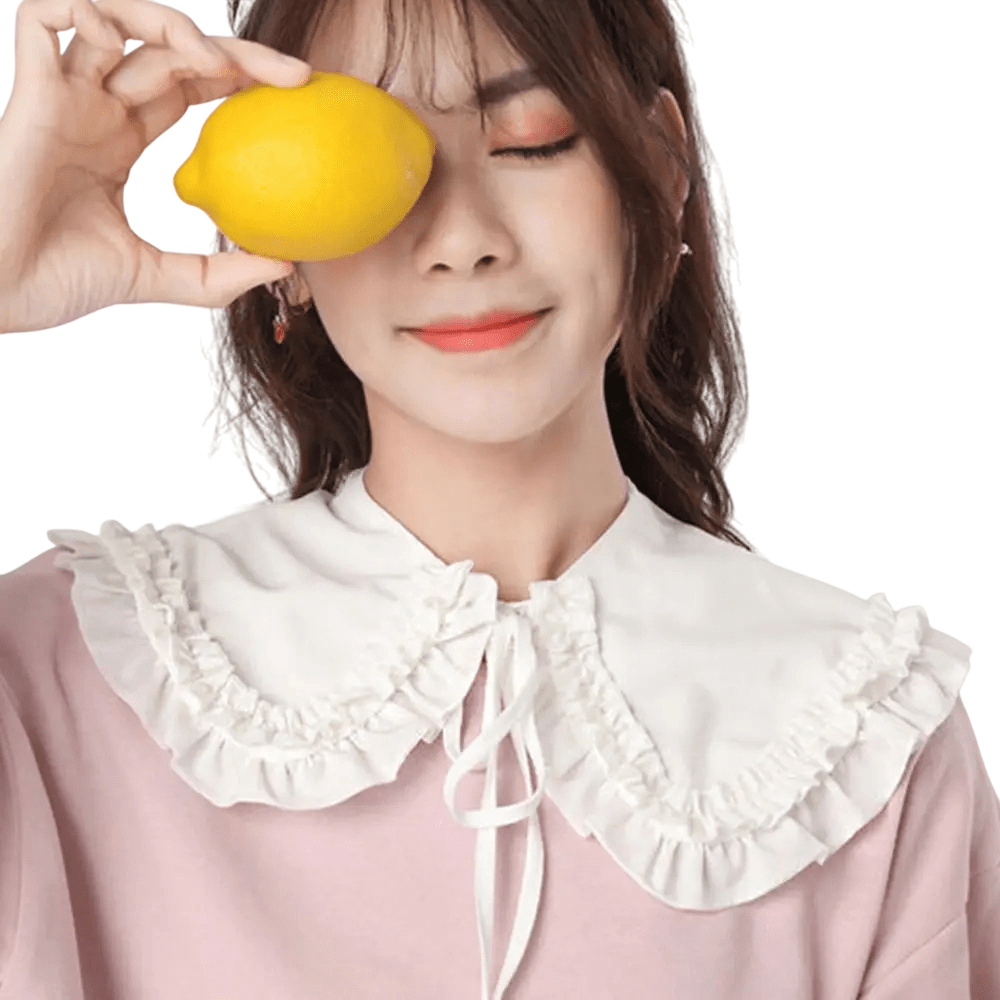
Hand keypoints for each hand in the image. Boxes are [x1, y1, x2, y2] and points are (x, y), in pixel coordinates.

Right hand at [0, 0, 311, 333]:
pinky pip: (41, 17)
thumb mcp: (158, 276)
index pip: (188, 85)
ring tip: (216, 63)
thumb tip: (287, 267)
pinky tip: (123, 44)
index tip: (294, 95)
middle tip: (294, 77)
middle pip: (169, 47)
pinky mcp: (27, 92)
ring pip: (114, 16)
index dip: (237, 77)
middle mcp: (95, 106)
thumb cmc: (61, 281)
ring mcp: (62, 94)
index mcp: (121, 137)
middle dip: (233, 51)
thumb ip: (217, 272)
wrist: (0, 293)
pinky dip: (83, 13)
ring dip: (173, 26)